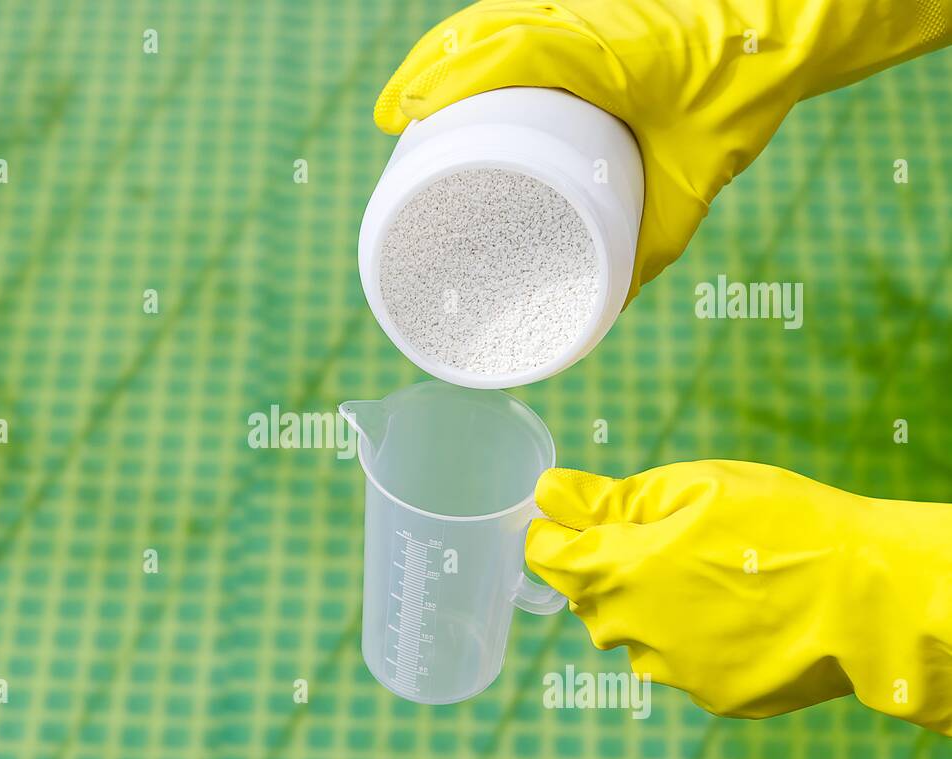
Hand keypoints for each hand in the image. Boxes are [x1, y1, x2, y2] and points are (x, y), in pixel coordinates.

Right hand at [375, 0, 950, 297]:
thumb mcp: (696, 182)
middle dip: (428, 66)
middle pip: (487, 23)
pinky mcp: (598, 6)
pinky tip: (463, 64)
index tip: (406, 117)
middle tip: (393, 118)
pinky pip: (524, 12)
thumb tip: (601, 306)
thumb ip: (651, 243)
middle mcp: (594, 17)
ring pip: (499, 11)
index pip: (513, 46)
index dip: (447, 75)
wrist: (787, 31)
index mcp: (613, 52)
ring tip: (415, 95)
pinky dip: (483, 35)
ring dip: (448, 48)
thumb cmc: (745, 97)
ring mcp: (594, 4)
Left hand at [525, 461, 951, 734]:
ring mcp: (670, 670)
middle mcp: (629, 629)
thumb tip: (549, 494)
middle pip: (585, 595)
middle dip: (607, 565)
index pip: (545, 556)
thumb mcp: (691, 487)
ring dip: (649, 605)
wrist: (869, 597)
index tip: (574, 516)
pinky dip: (695, 637)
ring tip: (714, 576)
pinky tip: (740, 614)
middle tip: (668, 537)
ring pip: (633, 631)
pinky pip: (680, 661)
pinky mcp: (709, 696)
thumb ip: (609, 499)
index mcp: (617, 570)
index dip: (553, 530)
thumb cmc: (781, 525)